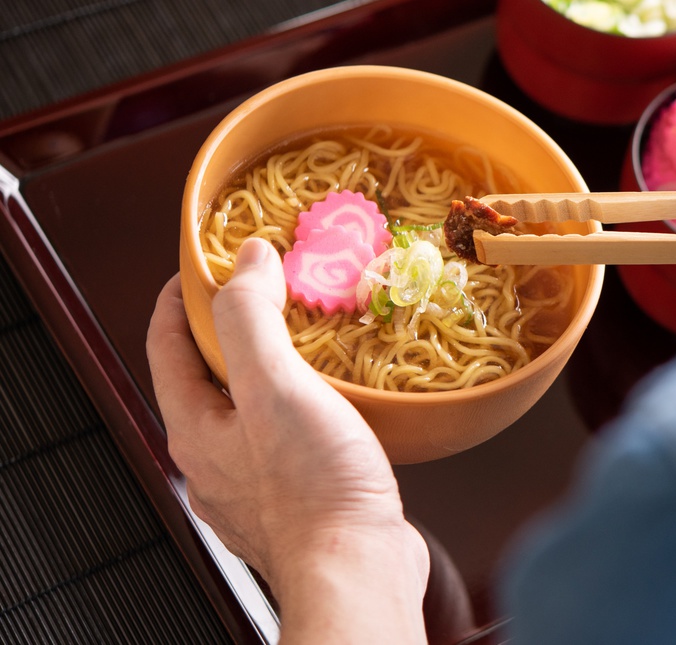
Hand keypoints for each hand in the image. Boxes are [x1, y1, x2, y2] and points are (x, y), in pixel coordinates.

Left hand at [148, 238, 427, 641]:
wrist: (356, 570)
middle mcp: (214, 462)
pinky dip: (306, 412)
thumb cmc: (312, 486)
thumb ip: (253, 318)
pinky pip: (290, 444)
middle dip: (232, 333)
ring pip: (251, 414)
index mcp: (194, 430)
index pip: (166, 346)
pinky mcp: (296, 505)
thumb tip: (248, 259)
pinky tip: (340, 407)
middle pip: (207, 379)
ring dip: (273, 373)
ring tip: (311, 344)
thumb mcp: (275, 385)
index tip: (202, 263)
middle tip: (267, 295)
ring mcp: (253, 488)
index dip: (179, 298)